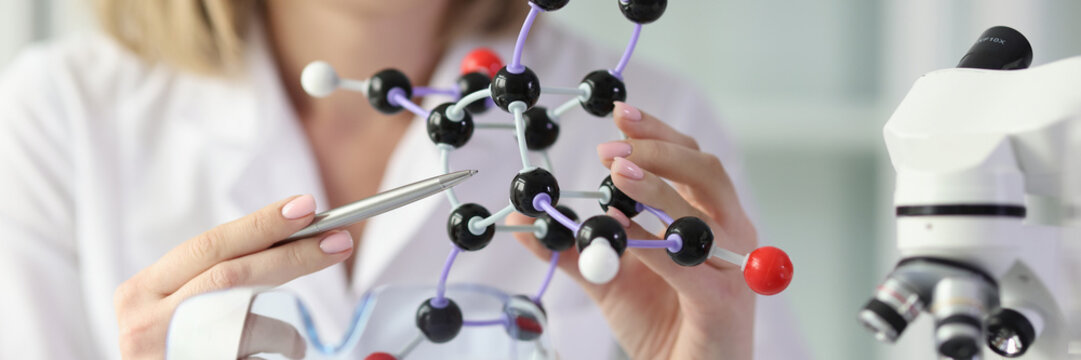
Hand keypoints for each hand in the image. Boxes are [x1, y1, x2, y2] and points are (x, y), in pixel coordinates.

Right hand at [114, 195, 353, 358]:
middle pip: (232, 277)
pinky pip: (257, 359)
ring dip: (284, 334)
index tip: (306, 207)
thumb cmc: (170, 346)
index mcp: (140, 293)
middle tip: (337, 240)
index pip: (209, 246)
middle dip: (291, 256)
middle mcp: (145, 324)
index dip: (260, 224)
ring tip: (292, 346)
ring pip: (249, 326)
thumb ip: (211, 277)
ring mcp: (171, 354)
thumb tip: (287, 238)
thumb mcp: (171, 306)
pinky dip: (277, 355)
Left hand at [508, 102, 759, 359]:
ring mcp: (732, 267)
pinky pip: (689, 269)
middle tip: (610, 151)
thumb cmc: (659, 322)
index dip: (656, 132)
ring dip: (661, 189)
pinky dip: (656, 247)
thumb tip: (524, 219)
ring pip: (705, 214)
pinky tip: (623, 232)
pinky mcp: (723, 305)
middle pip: (705, 172)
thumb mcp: (607, 275)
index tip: (618, 114)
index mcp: (706, 215)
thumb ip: (571, 245)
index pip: (688, 158)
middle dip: (658, 152)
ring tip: (618, 175)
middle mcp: (728, 232)